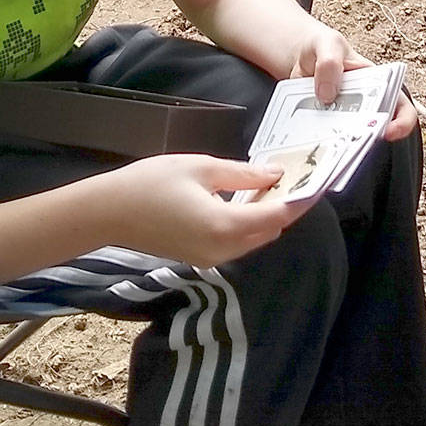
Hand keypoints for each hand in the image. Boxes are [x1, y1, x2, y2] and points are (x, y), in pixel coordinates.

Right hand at [104, 155, 309, 267]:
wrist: (108, 212)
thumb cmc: (151, 183)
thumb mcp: (201, 167)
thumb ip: (243, 174)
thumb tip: (275, 174)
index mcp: (225, 227)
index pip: (277, 217)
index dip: (299, 200)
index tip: (316, 182)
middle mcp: (223, 250)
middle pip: (269, 231)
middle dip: (284, 207)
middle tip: (293, 176)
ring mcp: (211, 259)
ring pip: (254, 239)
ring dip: (265, 216)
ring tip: (272, 184)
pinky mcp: (200, 258)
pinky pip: (236, 243)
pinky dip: (247, 224)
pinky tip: (245, 199)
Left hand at [289, 24, 417, 141]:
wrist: (298, 56)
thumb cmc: (323, 47)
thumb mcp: (328, 44)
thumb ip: (330, 62)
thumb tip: (328, 93)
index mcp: (377, 82)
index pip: (400, 106)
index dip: (402, 122)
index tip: (389, 131)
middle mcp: (365, 103)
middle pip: (375, 128)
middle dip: (367, 139)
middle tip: (352, 142)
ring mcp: (343, 116)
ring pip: (349, 138)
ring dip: (340, 144)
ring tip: (328, 144)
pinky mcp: (323, 124)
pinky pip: (325, 138)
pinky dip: (319, 142)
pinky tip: (309, 140)